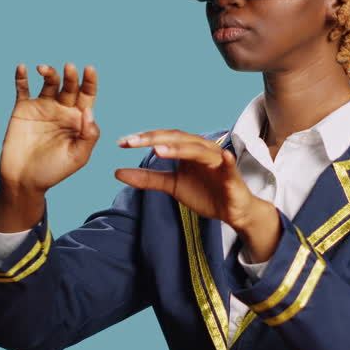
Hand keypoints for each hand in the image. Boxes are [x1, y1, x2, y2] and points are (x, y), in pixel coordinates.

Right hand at [0, 62, 99, 195]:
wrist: (23, 180)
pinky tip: (22, 68)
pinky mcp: (23, 109)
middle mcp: (62, 110)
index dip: (90, 81)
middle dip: (70, 76)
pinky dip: (21, 77)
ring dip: (49, 73)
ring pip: (49, 83)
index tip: (89, 69)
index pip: (87, 95)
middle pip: (69, 86)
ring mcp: (42, 107)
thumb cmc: (53, 171)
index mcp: (78, 119)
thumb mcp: (78, 157)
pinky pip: (23, 89)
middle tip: (70, 67)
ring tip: (44, 69)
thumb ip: (89, 136)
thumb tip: (90, 111)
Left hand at [114, 129, 259, 230]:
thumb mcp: (172, 186)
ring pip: (198, 150)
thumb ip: (148, 179)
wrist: (231, 210)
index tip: (121, 143)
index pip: (163, 139)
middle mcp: (202, 150)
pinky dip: (226, 160)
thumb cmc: (204, 193)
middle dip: (154, 139)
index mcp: (187, 149)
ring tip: (158, 150)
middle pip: (177, 139)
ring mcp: (217, 161)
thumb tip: (117, 172)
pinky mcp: (232, 176)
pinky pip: (228, 165)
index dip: (143, 139)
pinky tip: (223, 156)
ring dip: (179, 148)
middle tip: (132, 141)